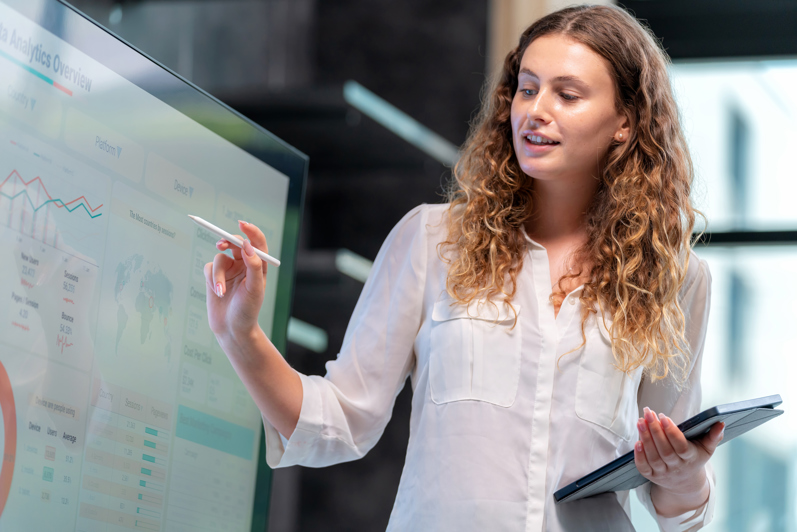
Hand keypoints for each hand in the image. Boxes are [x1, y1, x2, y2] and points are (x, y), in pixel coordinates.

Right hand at [203, 220, 267, 341]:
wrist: (231, 329)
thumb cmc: (248, 310)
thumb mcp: (255, 288)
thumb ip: (253, 265)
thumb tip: (247, 244)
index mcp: (258, 265)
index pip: (256, 242)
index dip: (250, 231)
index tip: (242, 224)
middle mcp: (244, 264)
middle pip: (234, 242)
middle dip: (227, 241)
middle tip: (221, 244)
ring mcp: (228, 270)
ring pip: (219, 257)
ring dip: (218, 274)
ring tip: (221, 292)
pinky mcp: (214, 277)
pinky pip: (208, 267)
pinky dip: (211, 279)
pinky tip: (217, 293)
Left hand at [635, 407, 723, 500]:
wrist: (685, 483)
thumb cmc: (695, 458)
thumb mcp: (706, 449)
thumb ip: (713, 436)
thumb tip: (720, 423)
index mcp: (690, 459)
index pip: (681, 446)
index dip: (672, 432)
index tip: (664, 417)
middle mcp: (676, 467)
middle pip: (665, 450)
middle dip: (655, 431)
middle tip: (648, 413)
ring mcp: (663, 472)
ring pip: (653, 457)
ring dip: (645, 439)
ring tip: (640, 421)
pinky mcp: (652, 476)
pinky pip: (644, 468)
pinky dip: (639, 456)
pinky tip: (636, 442)